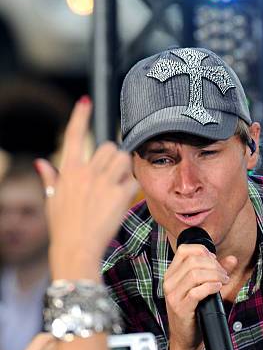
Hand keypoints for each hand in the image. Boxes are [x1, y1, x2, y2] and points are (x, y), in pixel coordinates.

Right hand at [35, 97, 138, 279]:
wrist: (77, 248)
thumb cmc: (63, 227)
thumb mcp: (52, 201)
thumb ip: (50, 178)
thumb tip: (41, 164)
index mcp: (68, 170)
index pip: (73, 135)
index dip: (80, 116)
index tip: (86, 101)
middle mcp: (86, 172)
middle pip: (109, 147)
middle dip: (113, 158)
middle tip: (112, 176)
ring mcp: (103, 182)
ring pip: (124, 159)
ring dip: (125, 169)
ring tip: (118, 186)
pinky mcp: (119, 195)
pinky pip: (133, 180)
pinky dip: (132, 188)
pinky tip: (124, 199)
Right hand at [164, 243, 236, 349]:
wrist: (186, 340)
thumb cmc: (194, 313)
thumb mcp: (205, 289)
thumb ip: (217, 272)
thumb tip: (232, 258)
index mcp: (172, 274)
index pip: (184, 250)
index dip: (203, 251)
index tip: (215, 261)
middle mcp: (169, 282)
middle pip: (193, 260)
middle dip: (214, 265)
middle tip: (224, 275)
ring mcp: (173, 295)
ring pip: (195, 274)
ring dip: (214, 275)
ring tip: (223, 282)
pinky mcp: (180, 307)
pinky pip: (197, 291)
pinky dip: (211, 287)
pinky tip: (218, 288)